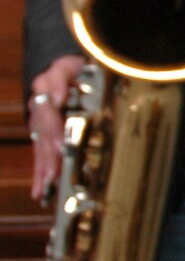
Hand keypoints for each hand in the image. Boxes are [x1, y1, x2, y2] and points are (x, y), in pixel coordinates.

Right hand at [28, 53, 86, 202]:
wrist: (62, 70)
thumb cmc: (70, 69)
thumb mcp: (66, 67)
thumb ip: (60, 79)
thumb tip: (57, 97)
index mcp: (45, 92)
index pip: (49, 114)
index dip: (55, 131)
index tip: (61, 146)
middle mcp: (39, 111)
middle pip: (44, 137)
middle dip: (49, 158)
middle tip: (53, 176)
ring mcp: (39, 125)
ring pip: (40, 150)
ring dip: (43, 170)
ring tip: (45, 190)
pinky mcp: (41, 136)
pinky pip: (38, 156)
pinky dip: (39, 175)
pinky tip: (39, 193)